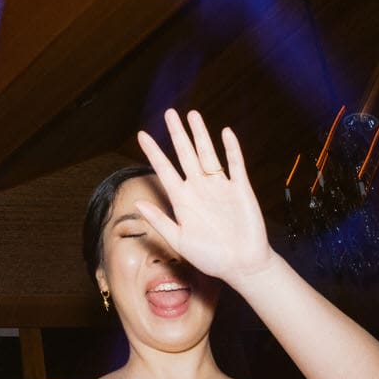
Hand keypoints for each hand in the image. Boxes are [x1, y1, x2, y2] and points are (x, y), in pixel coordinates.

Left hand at [133, 109, 274, 285]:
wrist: (242, 266)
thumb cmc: (210, 257)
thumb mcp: (179, 240)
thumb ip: (159, 220)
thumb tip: (137, 203)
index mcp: (182, 200)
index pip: (164, 169)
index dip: (153, 152)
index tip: (141, 135)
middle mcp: (199, 189)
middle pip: (186, 154)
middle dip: (177, 133)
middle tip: (169, 113)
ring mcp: (220, 187)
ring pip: (208, 154)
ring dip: (201, 134)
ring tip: (192, 115)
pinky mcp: (240, 189)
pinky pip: (235, 165)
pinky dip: (231, 148)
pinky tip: (225, 133)